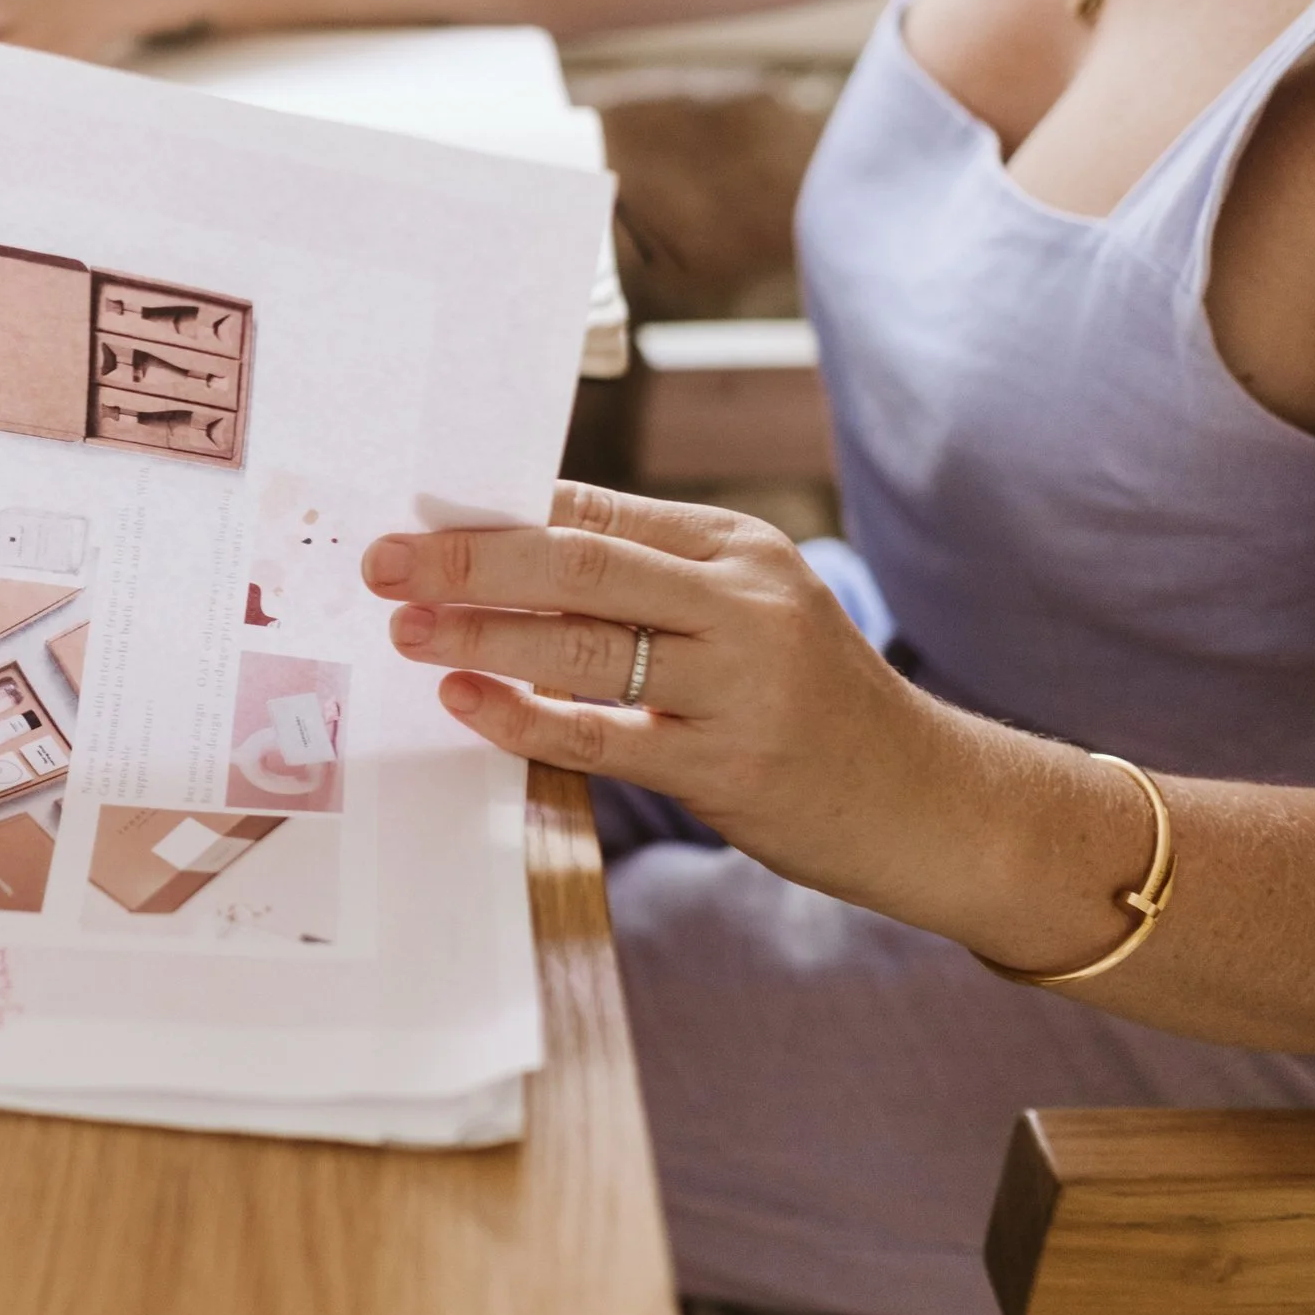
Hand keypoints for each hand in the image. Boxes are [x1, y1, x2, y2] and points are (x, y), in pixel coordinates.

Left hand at [362, 482, 981, 912]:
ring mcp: (738, 685)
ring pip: (583, 647)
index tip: (416, 516)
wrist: (928, 801)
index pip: (597, 512)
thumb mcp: (750, 614)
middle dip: (469, 558)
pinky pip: (600, 736)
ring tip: (407, 627)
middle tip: (385, 561)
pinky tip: (466, 699)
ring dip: (480, 633)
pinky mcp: (726, 765)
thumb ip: (649, 583)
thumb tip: (507, 556)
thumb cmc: (809, 703)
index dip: (498, 514)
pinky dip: (522, 717)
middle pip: (580, 563)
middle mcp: (743, 604)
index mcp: (738, 549)